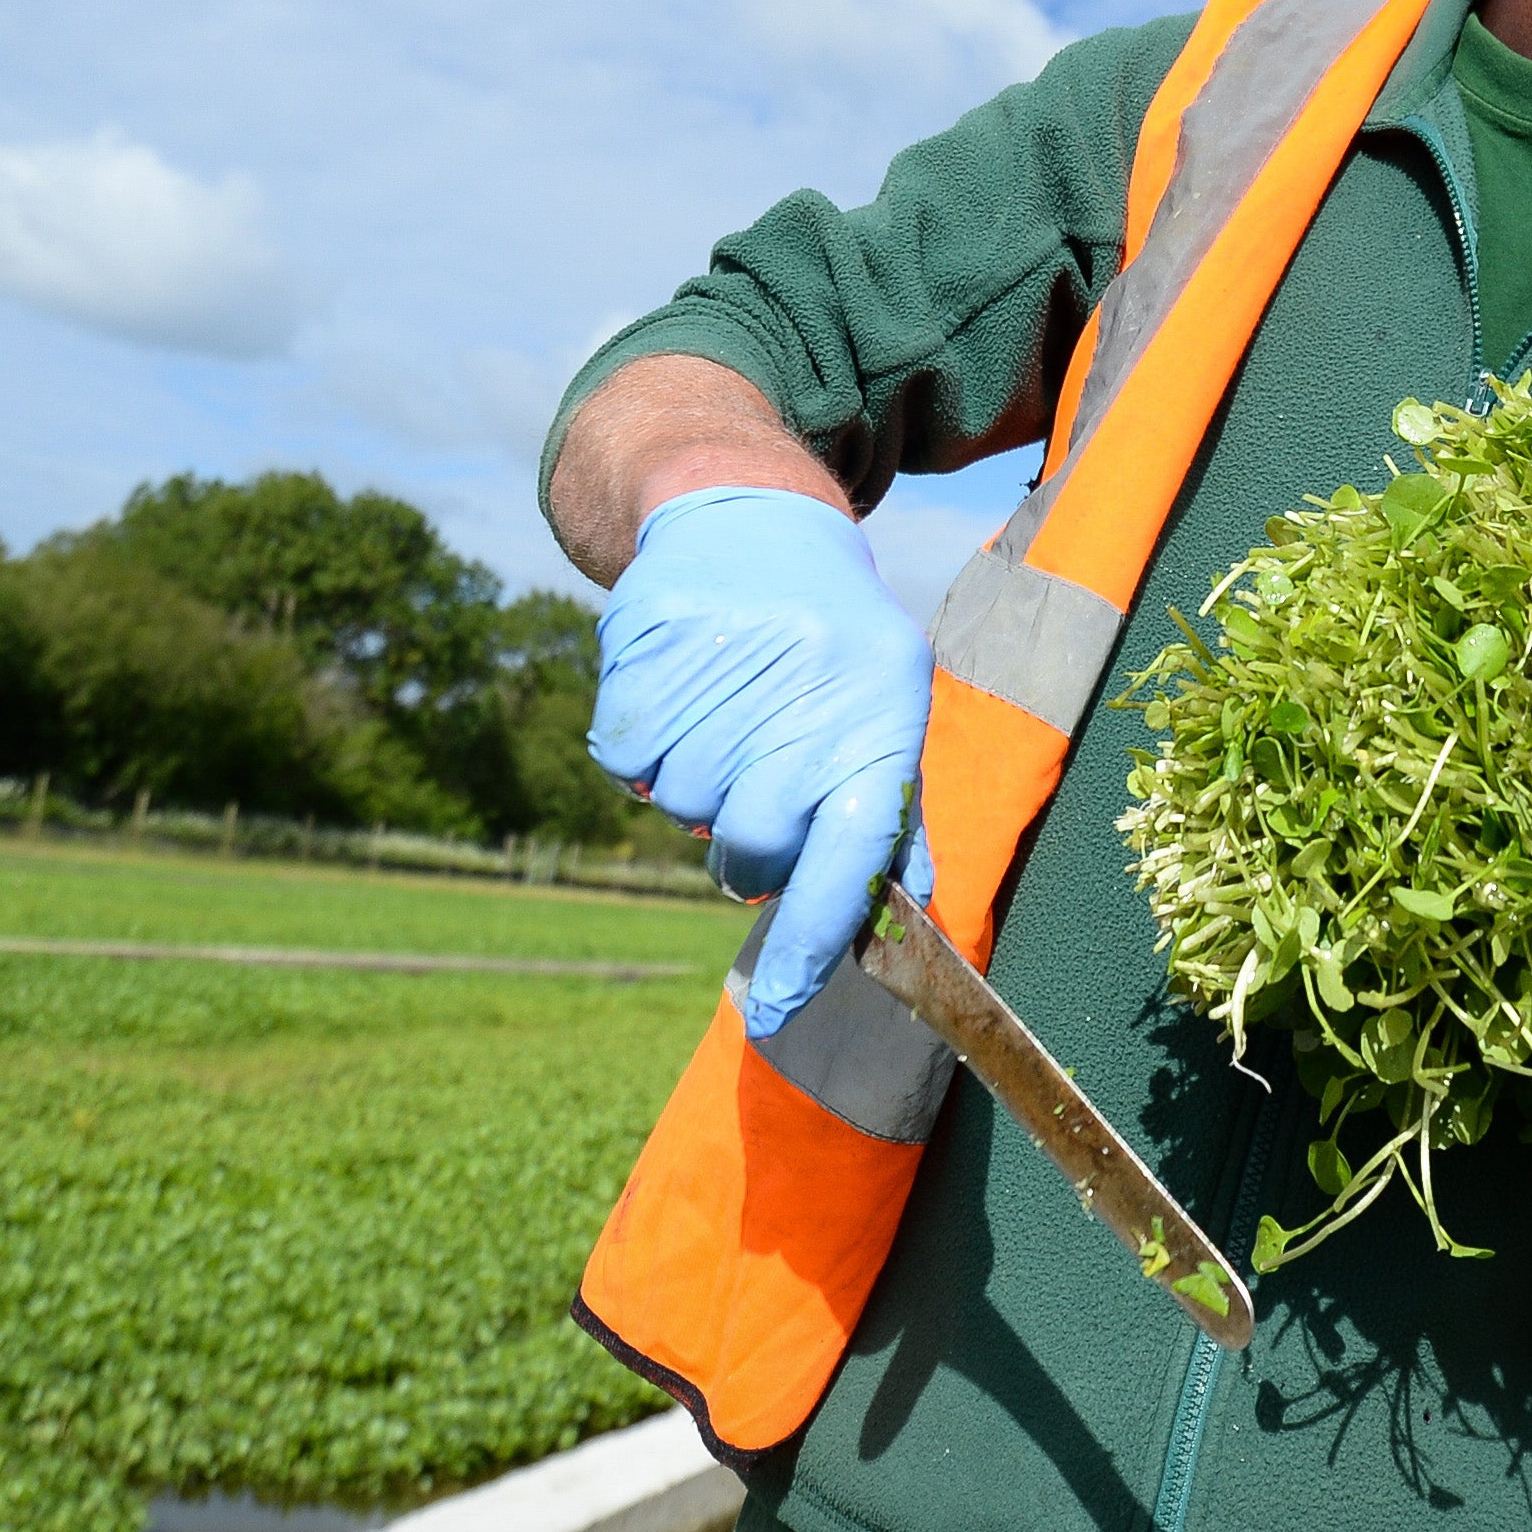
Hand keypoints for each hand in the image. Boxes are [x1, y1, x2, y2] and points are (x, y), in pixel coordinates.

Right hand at [589, 488, 934, 1037]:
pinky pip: (625, 761)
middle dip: (745, 852)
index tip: (779, 1011)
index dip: (811, 939)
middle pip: (751, 843)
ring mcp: (725, 658)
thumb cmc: (833, 644)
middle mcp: (809, 685)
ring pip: (682, 805)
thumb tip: (905, 918)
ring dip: (693, 789)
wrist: (752, 520)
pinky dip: (641, 752)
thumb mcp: (888, 710)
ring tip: (723, 725)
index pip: (851, 855)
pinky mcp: (650, 639)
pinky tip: (677, 698)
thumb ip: (893, 816)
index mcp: (882, 714)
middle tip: (751, 807)